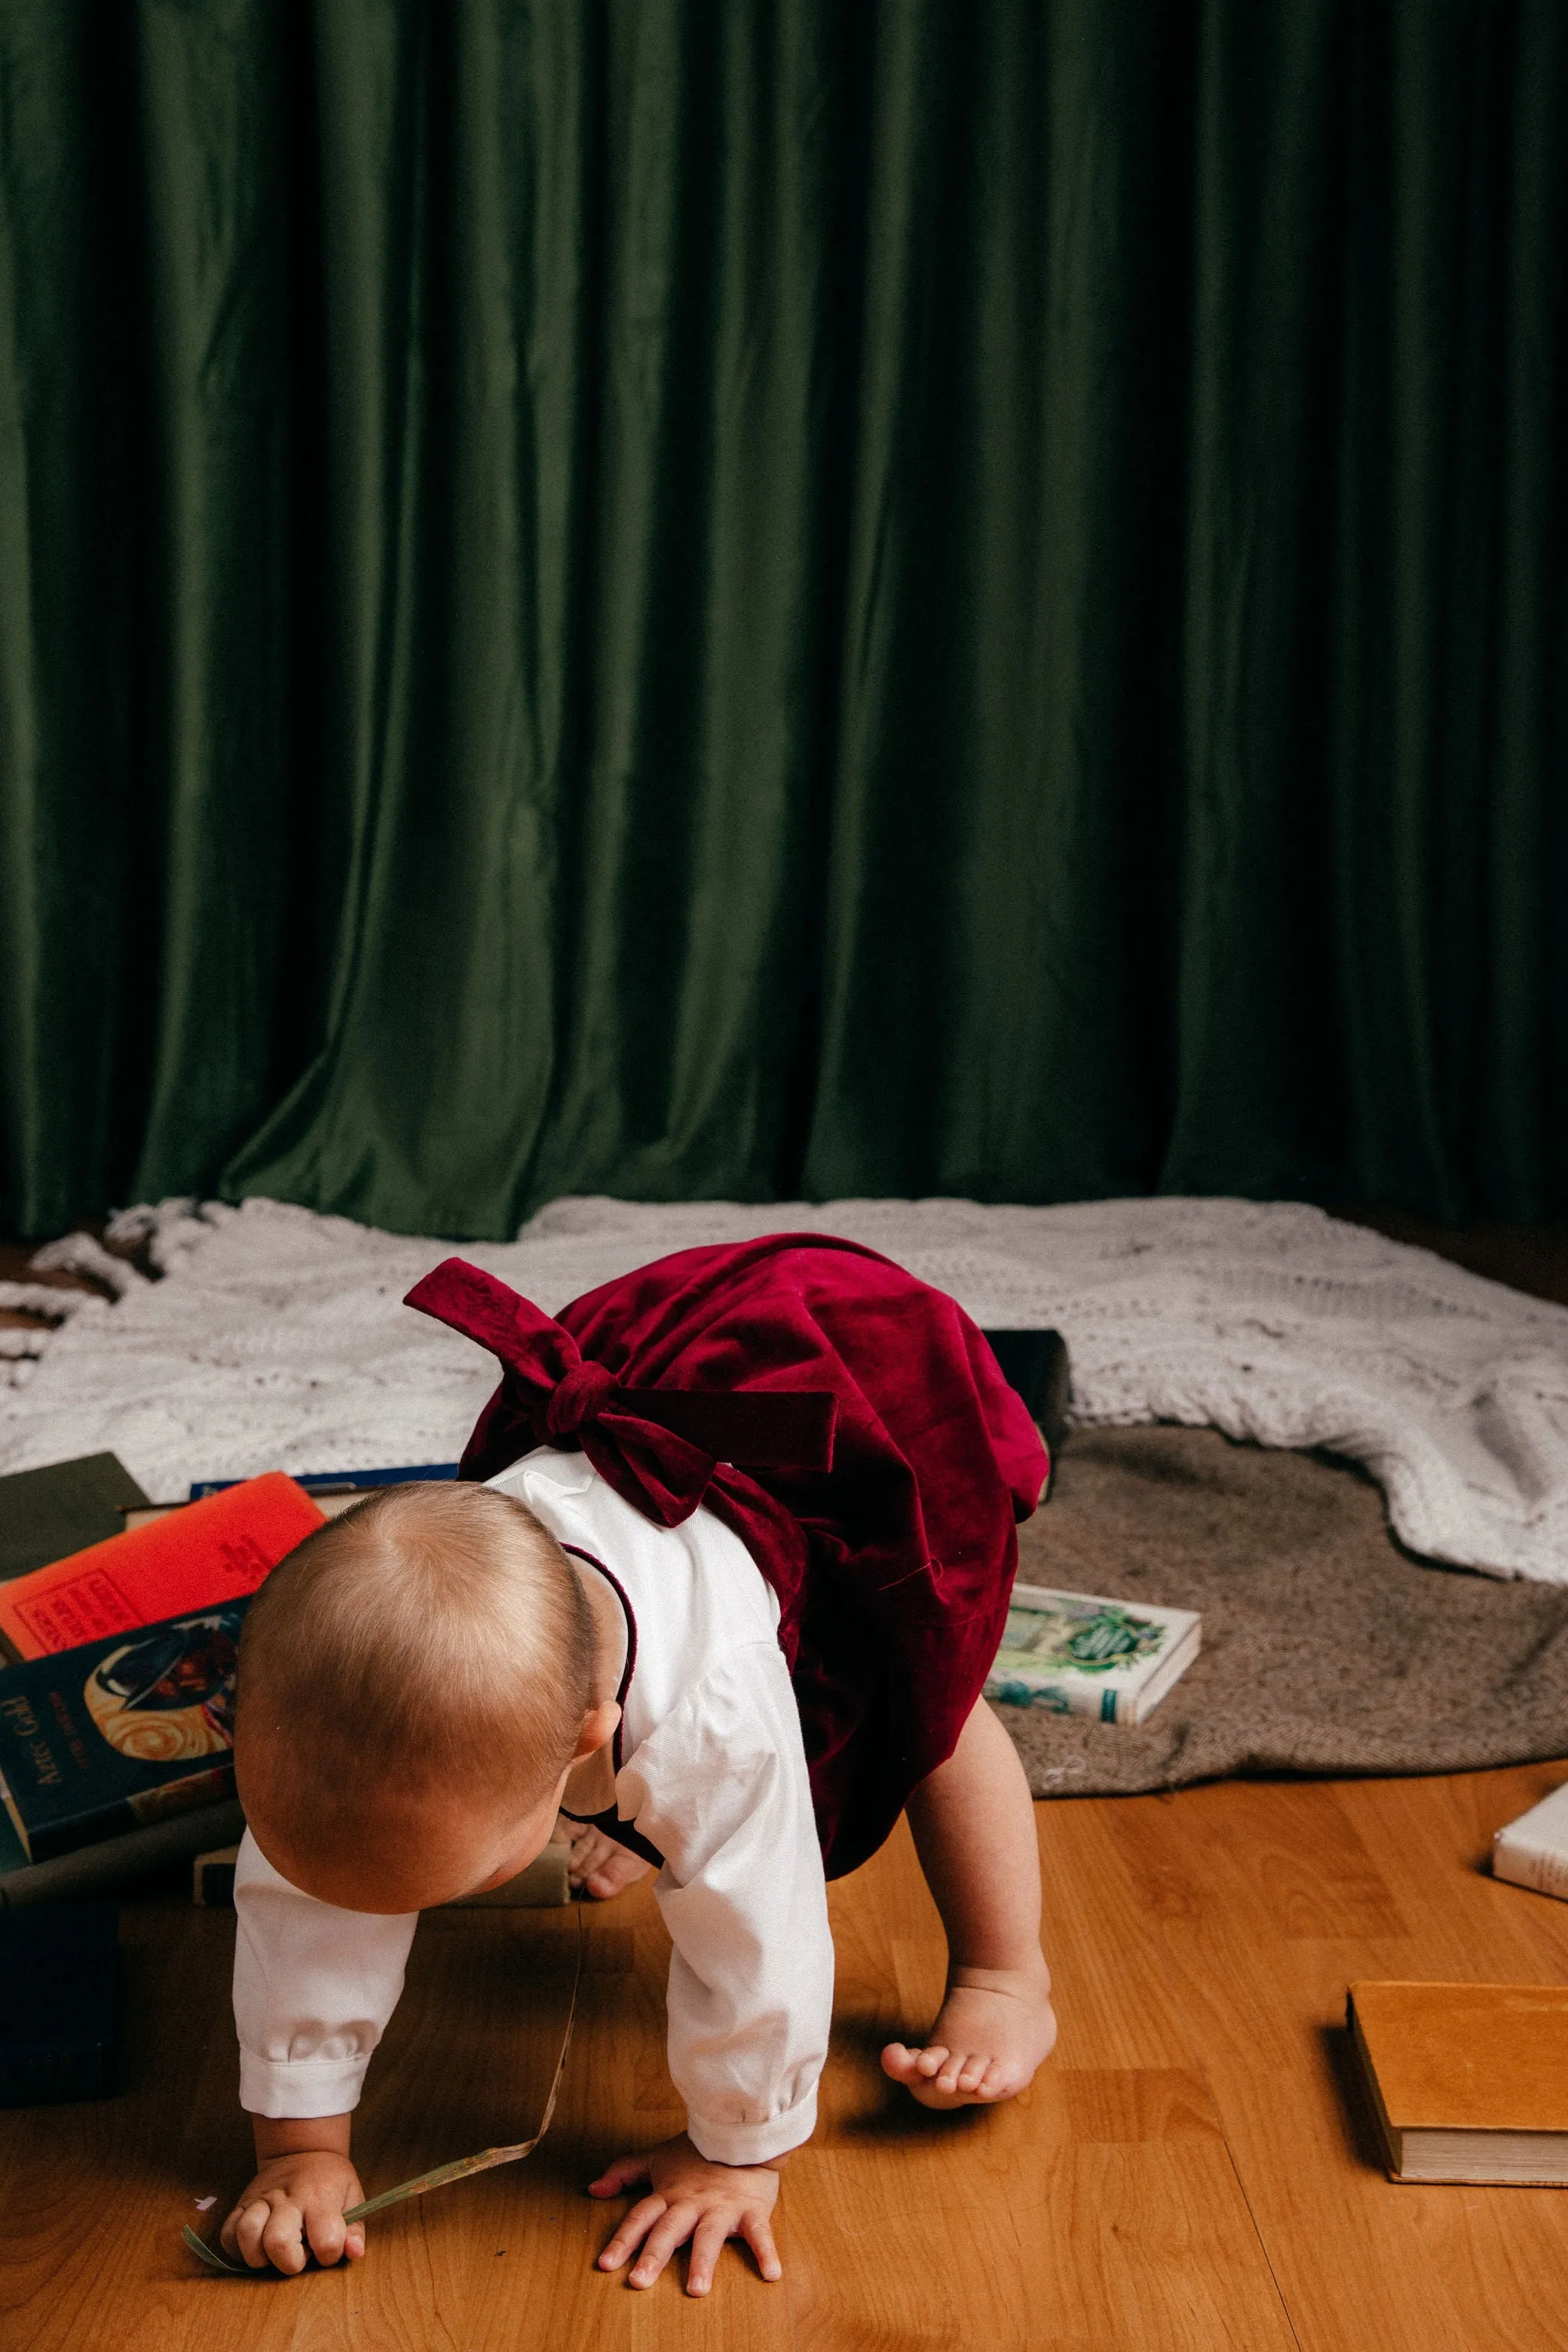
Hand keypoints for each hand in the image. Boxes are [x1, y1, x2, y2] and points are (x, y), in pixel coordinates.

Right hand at [219, 2148, 366, 2273]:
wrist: (302, 2150)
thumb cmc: (329, 2180)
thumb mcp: (353, 2196)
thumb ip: (355, 2228)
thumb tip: (354, 2252)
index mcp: (321, 2197)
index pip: (326, 2240)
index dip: (329, 2255)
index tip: (328, 2248)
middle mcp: (288, 2198)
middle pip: (278, 2242)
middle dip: (289, 2262)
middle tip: (299, 2253)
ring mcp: (261, 2199)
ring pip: (247, 2234)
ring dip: (259, 2255)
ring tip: (275, 2251)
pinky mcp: (242, 2203)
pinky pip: (228, 2234)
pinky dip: (237, 2248)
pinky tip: (256, 2245)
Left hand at [589, 2133, 782, 2295]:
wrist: (742, 2131)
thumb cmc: (698, 2152)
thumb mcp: (657, 2158)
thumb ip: (625, 2173)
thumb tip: (593, 2189)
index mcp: (670, 2194)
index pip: (641, 2217)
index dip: (623, 2240)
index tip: (605, 2265)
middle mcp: (692, 2204)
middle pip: (669, 2230)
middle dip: (653, 2255)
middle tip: (639, 2281)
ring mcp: (721, 2208)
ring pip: (709, 2235)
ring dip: (702, 2261)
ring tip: (696, 2289)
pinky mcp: (751, 2210)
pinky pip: (759, 2233)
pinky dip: (765, 2252)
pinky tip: (770, 2273)